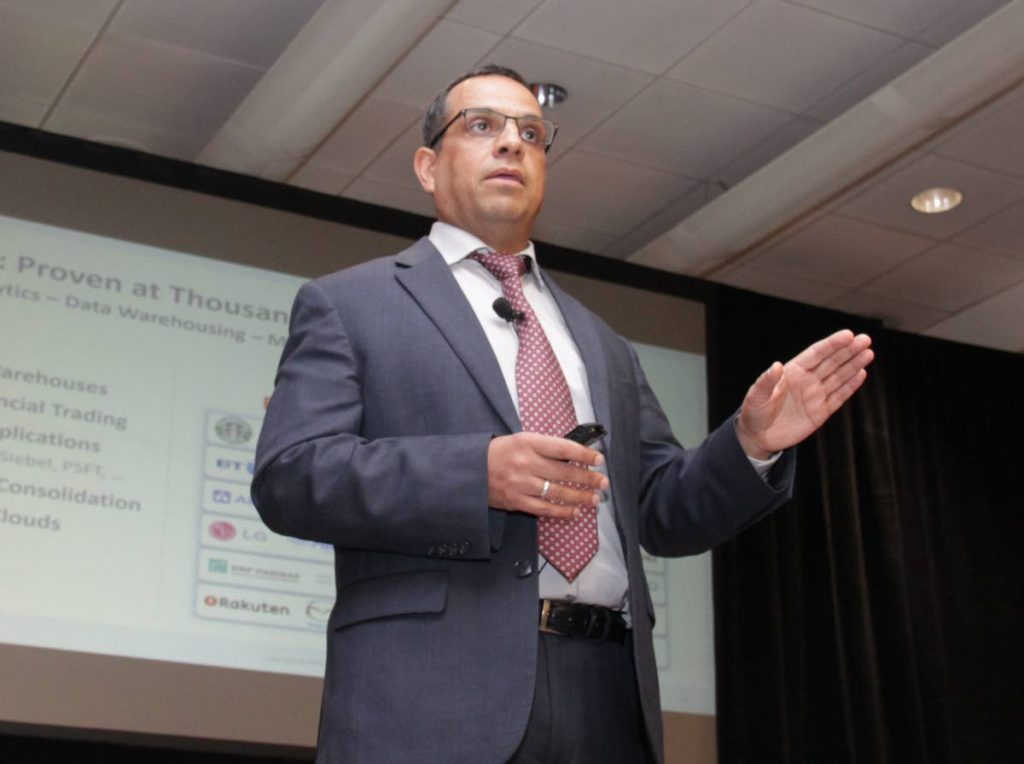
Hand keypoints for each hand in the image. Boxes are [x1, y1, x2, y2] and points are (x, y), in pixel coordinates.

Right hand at [486, 432, 608, 518]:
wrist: (470, 470)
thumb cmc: (500, 452)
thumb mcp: (521, 440)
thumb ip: (545, 447)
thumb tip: (575, 455)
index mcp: (528, 442)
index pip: (563, 448)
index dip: (584, 455)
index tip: (599, 460)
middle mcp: (526, 462)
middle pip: (564, 471)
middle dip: (588, 478)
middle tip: (603, 482)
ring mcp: (521, 483)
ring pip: (557, 492)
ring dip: (579, 497)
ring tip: (594, 499)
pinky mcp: (516, 501)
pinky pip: (544, 509)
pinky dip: (562, 512)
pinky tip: (574, 512)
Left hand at [736, 329, 873, 458]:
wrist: (758, 436)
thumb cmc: (754, 412)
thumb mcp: (756, 396)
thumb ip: (766, 381)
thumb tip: (776, 366)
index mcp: (792, 372)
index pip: (816, 354)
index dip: (832, 344)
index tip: (848, 335)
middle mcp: (807, 380)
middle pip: (832, 362)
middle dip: (849, 351)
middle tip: (865, 339)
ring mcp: (815, 395)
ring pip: (839, 377)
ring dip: (854, 365)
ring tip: (868, 353)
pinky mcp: (821, 412)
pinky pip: (839, 396)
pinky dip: (850, 386)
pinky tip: (861, 374)